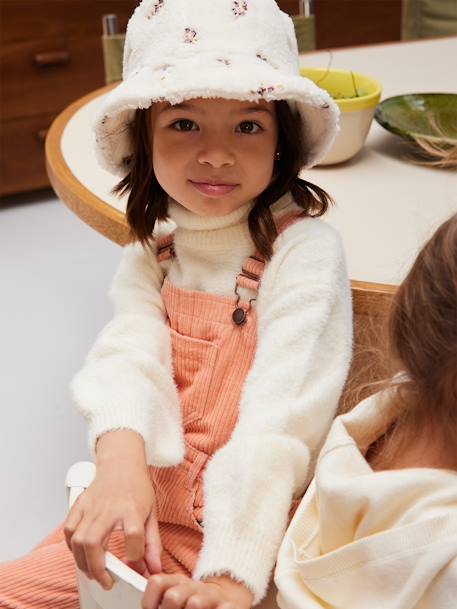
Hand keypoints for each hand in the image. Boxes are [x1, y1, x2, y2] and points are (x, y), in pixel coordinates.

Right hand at [63, 430, 161, 589]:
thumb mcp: (151, 513)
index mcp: (131, 508)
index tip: (136, 565)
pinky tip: (81, 554)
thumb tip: (153, 567)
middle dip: (97, 568)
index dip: (135, 555)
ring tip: (93, 571)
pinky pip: (69, 529)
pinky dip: (71, 546)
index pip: (133, 535)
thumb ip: (152, 542)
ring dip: (83, 562)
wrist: (121, 462)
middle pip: (95, 542)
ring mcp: (91, 506)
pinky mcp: (80, 504)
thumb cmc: (137, 487)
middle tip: (106, 580)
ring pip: (78, 539)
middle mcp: (109, 508)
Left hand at [142, 574, 253, 608]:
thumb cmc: (196, 604)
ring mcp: (212, 596)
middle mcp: (194, 586)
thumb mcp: (177, 598)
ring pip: (194, 604)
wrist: (228, 599)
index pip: (157, 582)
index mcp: (177, 582)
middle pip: (172, 596)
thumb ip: (163, 601)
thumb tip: (149, 608)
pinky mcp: (229, 605)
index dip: (149, 602)